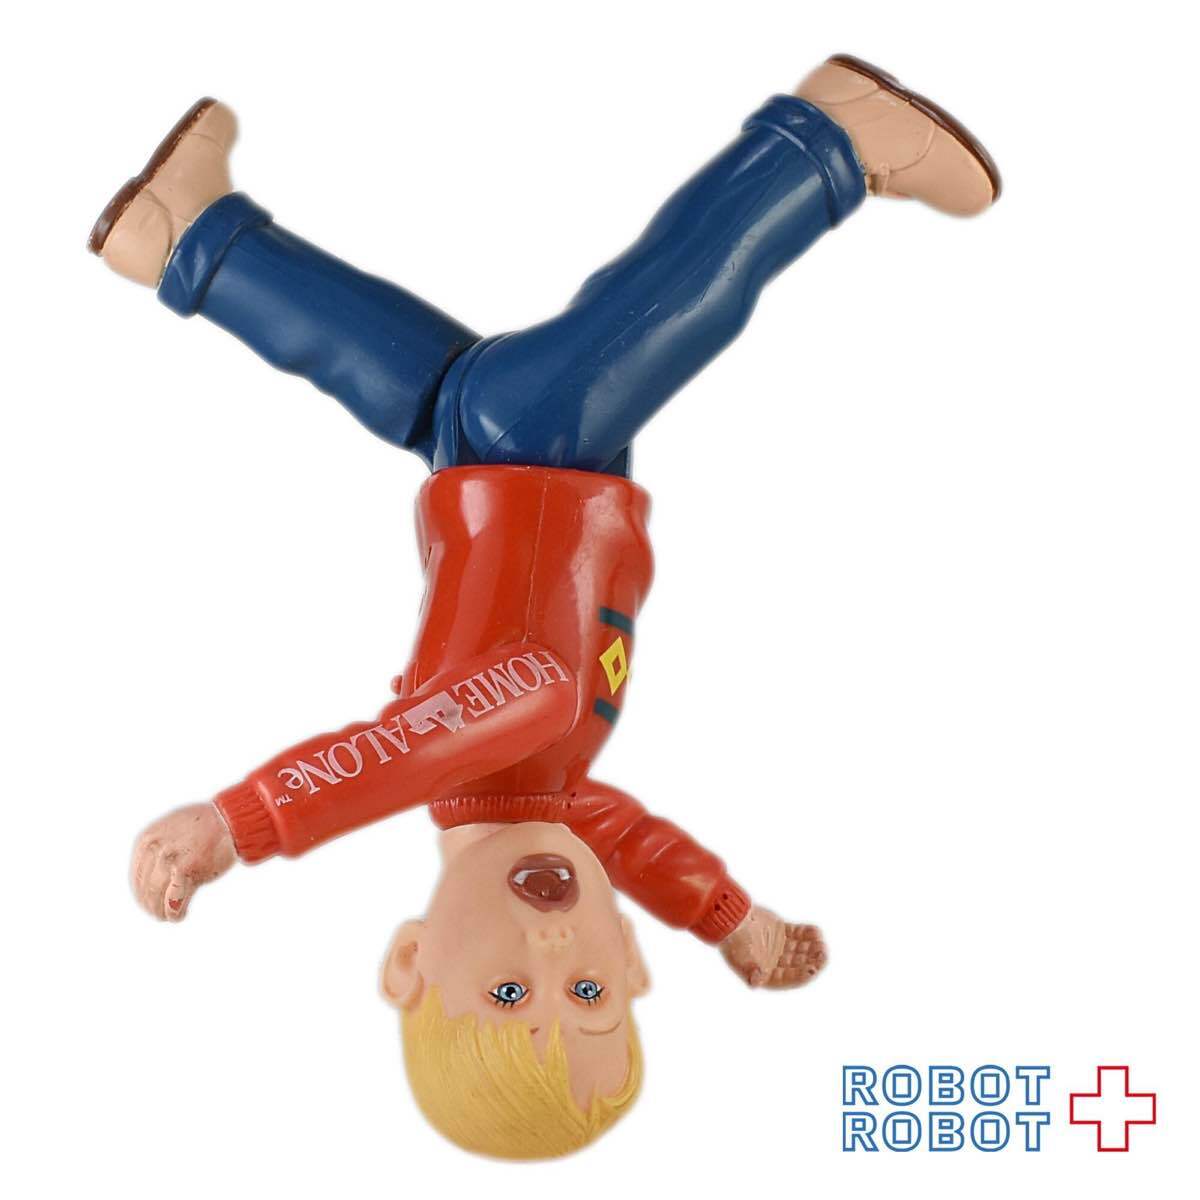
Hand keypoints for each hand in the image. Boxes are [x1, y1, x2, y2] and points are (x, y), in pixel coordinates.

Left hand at [130, 803, 235, 921]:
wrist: (231, 818)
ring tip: (169, 917)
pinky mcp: (186, 870)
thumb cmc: (207, 823)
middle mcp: (154, 849)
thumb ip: (160, 846)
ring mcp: (169, 860)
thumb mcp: (173, 828)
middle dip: (151, 905)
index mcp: (148, 840)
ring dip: (161, 912)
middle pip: (145, 888)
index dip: (142, 894)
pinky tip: (179, 917)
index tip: (149, 903)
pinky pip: (173, 901)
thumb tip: (154, 868)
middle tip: (159, 914)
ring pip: (156, 897)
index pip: (137, 876)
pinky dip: (174, 914)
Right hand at [719, 905, 826, 988]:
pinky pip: (798, 933)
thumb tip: (755, 982)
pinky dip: (807, 933)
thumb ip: (750, 973)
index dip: (802, 975)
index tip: (813, 969)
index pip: (790, 977)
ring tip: (821, 943)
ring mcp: (779, 946)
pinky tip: (815, 931)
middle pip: (798, 963)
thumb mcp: (740, 961)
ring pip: (800, 949)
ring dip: (812, 947)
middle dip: (812, 960)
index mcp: (768, 975)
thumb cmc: (732, 943)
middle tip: (823, 954)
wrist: (728, 918)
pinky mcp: (781, 931)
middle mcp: (775, 962)